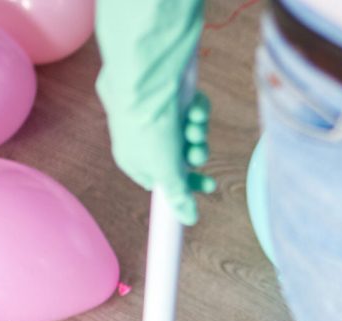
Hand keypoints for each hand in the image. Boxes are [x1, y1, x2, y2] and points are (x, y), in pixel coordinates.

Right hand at [96, 0, 215, 224]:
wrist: (145, 79)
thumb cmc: (147, 127)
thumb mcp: (165, 171)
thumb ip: (179, 196)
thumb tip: (190, 219)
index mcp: (133, 159)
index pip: (162, 180)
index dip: (186, 183)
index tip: (208, 186)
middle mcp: (142, 136)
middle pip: (178, 155)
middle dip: (194, 155)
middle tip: (201, 153)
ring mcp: (155, 113)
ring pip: (187, 131)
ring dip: (196, 133)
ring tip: (194, 128)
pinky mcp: (167, 92)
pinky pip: (191, 107)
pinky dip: (196, 110)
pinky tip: (194, 109)